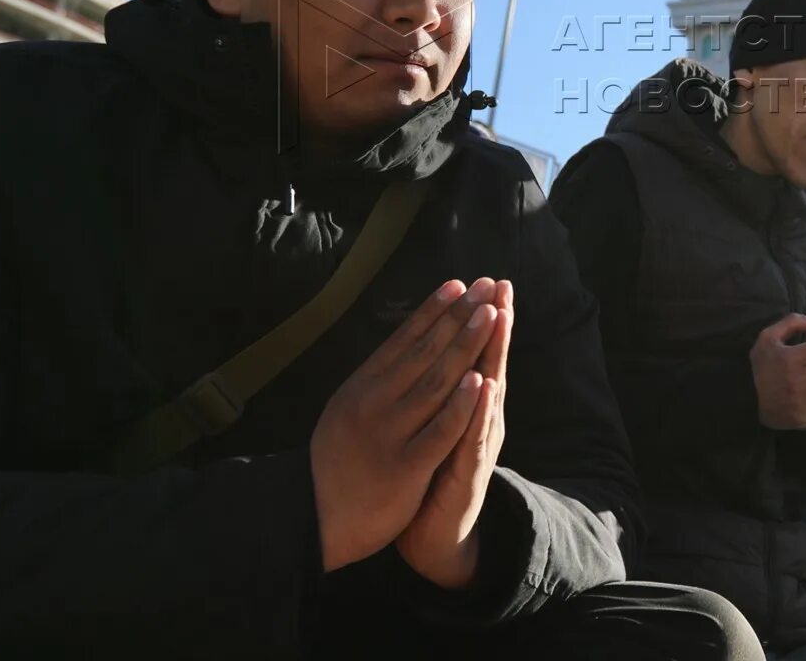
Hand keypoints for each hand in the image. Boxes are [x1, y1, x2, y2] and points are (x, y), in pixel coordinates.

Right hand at [311, 279, 502, 571]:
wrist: (315, 520)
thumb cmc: (334, 463)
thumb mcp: (344, 411)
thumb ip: (373, 381)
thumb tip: (402, 342)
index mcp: (360, 387)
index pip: (402, 340)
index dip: (433, 311)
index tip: (459, 284)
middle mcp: (372, 403)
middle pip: (424, 352)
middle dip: (459, 317)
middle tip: (485, 287)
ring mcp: (388, 433)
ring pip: (436, 382)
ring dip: (466, 346)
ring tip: (491, 316)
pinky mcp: (404, 466)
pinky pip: (438, 431)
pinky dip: (460, 405)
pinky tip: (481, 381)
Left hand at [396, 278, 511, 588]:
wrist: (437, 536)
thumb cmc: (433, 477)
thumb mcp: (437, 426)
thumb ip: (443, 390)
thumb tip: (440, 348)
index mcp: (468, 406)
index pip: (478, 353)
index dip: (484, 319)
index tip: (489, 280)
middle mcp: (480, 420)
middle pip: (490, 363)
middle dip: (495, 324)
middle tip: (502, 286)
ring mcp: (478, 445)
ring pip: (489, 393)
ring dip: (494, 354)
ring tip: (499, 318)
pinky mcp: (469, 472)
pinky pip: (475, 436)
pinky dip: (479, 410)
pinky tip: (485, 386)